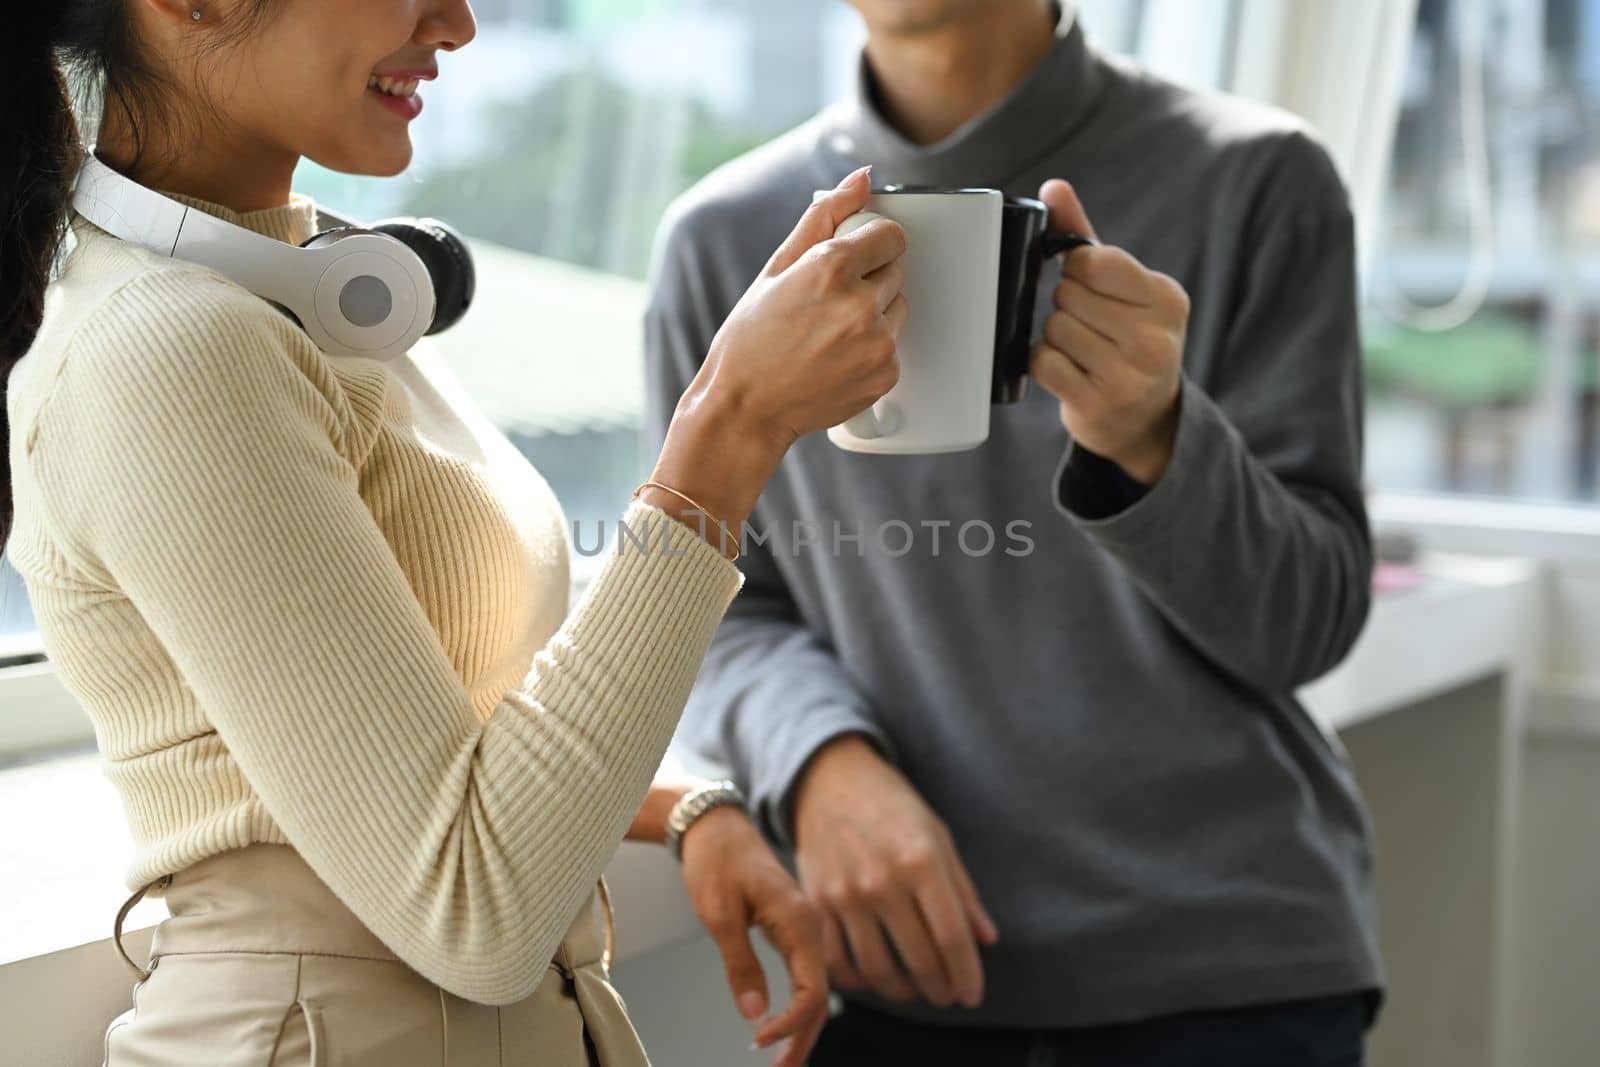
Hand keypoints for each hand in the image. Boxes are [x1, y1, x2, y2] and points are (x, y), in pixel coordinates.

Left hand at [680, 806, 828, 1066]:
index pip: (812, 991)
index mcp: (800, 921)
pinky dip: (795, 1007)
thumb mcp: (720, 915)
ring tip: (780, 1062)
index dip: (790, 1024)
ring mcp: (805, 929)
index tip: (758, 1042)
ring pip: (813, 991)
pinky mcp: (793, 931)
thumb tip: (755, 1014)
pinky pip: (804, 976)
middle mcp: (811, 927)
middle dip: (801, 1040)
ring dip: (800, 1029)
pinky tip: (779, 1026)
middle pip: (819, 998)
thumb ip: (740, 965)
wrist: (715, 825)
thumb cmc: (716, 860)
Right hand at [681, 165, 908, 457]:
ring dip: (875, 313)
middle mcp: (859, 304)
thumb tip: (862, 179)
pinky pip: (894, 345)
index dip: (870, 244)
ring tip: (830, 333)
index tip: (854, 257)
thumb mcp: (777, 269)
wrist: (746, 408)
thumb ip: (824, 218)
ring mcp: (876, 343)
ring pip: (898, 307)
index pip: (890, 235)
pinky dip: (873, 349)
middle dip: (868, 280)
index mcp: (830, 268)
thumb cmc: (751, 341)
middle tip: (826, 305)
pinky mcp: (885, 374)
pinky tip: (837, 358)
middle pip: (895, 271)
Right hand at [791, 735, 997, 1008]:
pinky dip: (859, 980)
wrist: (829, 778)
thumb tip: (987, 940)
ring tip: (916, 988)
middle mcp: (881, 880)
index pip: (952, 937)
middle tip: (948, 994)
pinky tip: (876, 975)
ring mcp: (844, 893)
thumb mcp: (938, 836)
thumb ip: (963, 892)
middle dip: (941, 988)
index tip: (973, 994)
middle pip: (919, 960)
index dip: (967, 975)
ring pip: (878, 970)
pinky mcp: (815, 902)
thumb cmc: (891, 805)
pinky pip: (838, 960)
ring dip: (903, 991)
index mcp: (920, 860)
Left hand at [1029, 179, 1189, 485]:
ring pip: (1055, 328)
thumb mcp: (1122, 289)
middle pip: (1069, 295)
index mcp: (1166, 299)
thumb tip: (1054, 188)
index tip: (1085, 282)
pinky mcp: (1098, 403)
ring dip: (1055, 336)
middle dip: (1066, 306)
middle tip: (1088, 324)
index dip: (1077, 269)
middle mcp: (1156, 338)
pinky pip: (1044, 363)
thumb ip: (1086, 239)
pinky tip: (1068, 370)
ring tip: (1080, 349)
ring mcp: (1129, 376)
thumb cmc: (1128, 339)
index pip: (1097, 262)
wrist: (1144, 418)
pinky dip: (1044, 363)